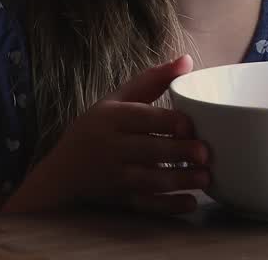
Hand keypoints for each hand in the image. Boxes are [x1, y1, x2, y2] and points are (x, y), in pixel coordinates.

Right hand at [60, 55, 209, 213]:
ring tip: (206, 178)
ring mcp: (115, 177)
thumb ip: (152, 80)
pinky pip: (146, 205)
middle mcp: (111, 147)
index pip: (141, 118)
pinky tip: (190, 202)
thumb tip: (187, 59)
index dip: (167, 122)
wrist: (61, 174)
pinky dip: (168, 207)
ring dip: (180, 181)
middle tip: (206, 154)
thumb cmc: (97, 129)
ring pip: (149, 180)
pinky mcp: (120, 200)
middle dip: (179, 153)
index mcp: (112, 118)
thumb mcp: (116, 100)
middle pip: (148, 150)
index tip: (191, 125)